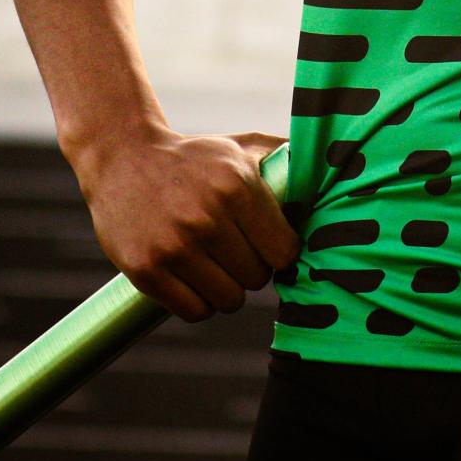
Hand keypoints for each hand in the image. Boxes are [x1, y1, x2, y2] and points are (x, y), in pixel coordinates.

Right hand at [73, 126, 297, 320]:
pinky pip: (194, 312)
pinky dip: (198, 302)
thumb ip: (283, 159)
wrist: (123, 158)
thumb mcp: (238, 148)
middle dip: (252, 269)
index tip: (268, 245)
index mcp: (237, 185)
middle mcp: (207, 216)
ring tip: (213, 264)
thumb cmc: (193, 159)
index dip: (280, 252)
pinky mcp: (146, 269)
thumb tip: (337, 164)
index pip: (285, 251)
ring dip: (225, 289)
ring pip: (228, 301)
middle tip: (234, 250)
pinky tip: (192, 277)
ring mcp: (174, 245)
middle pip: (257, 279)